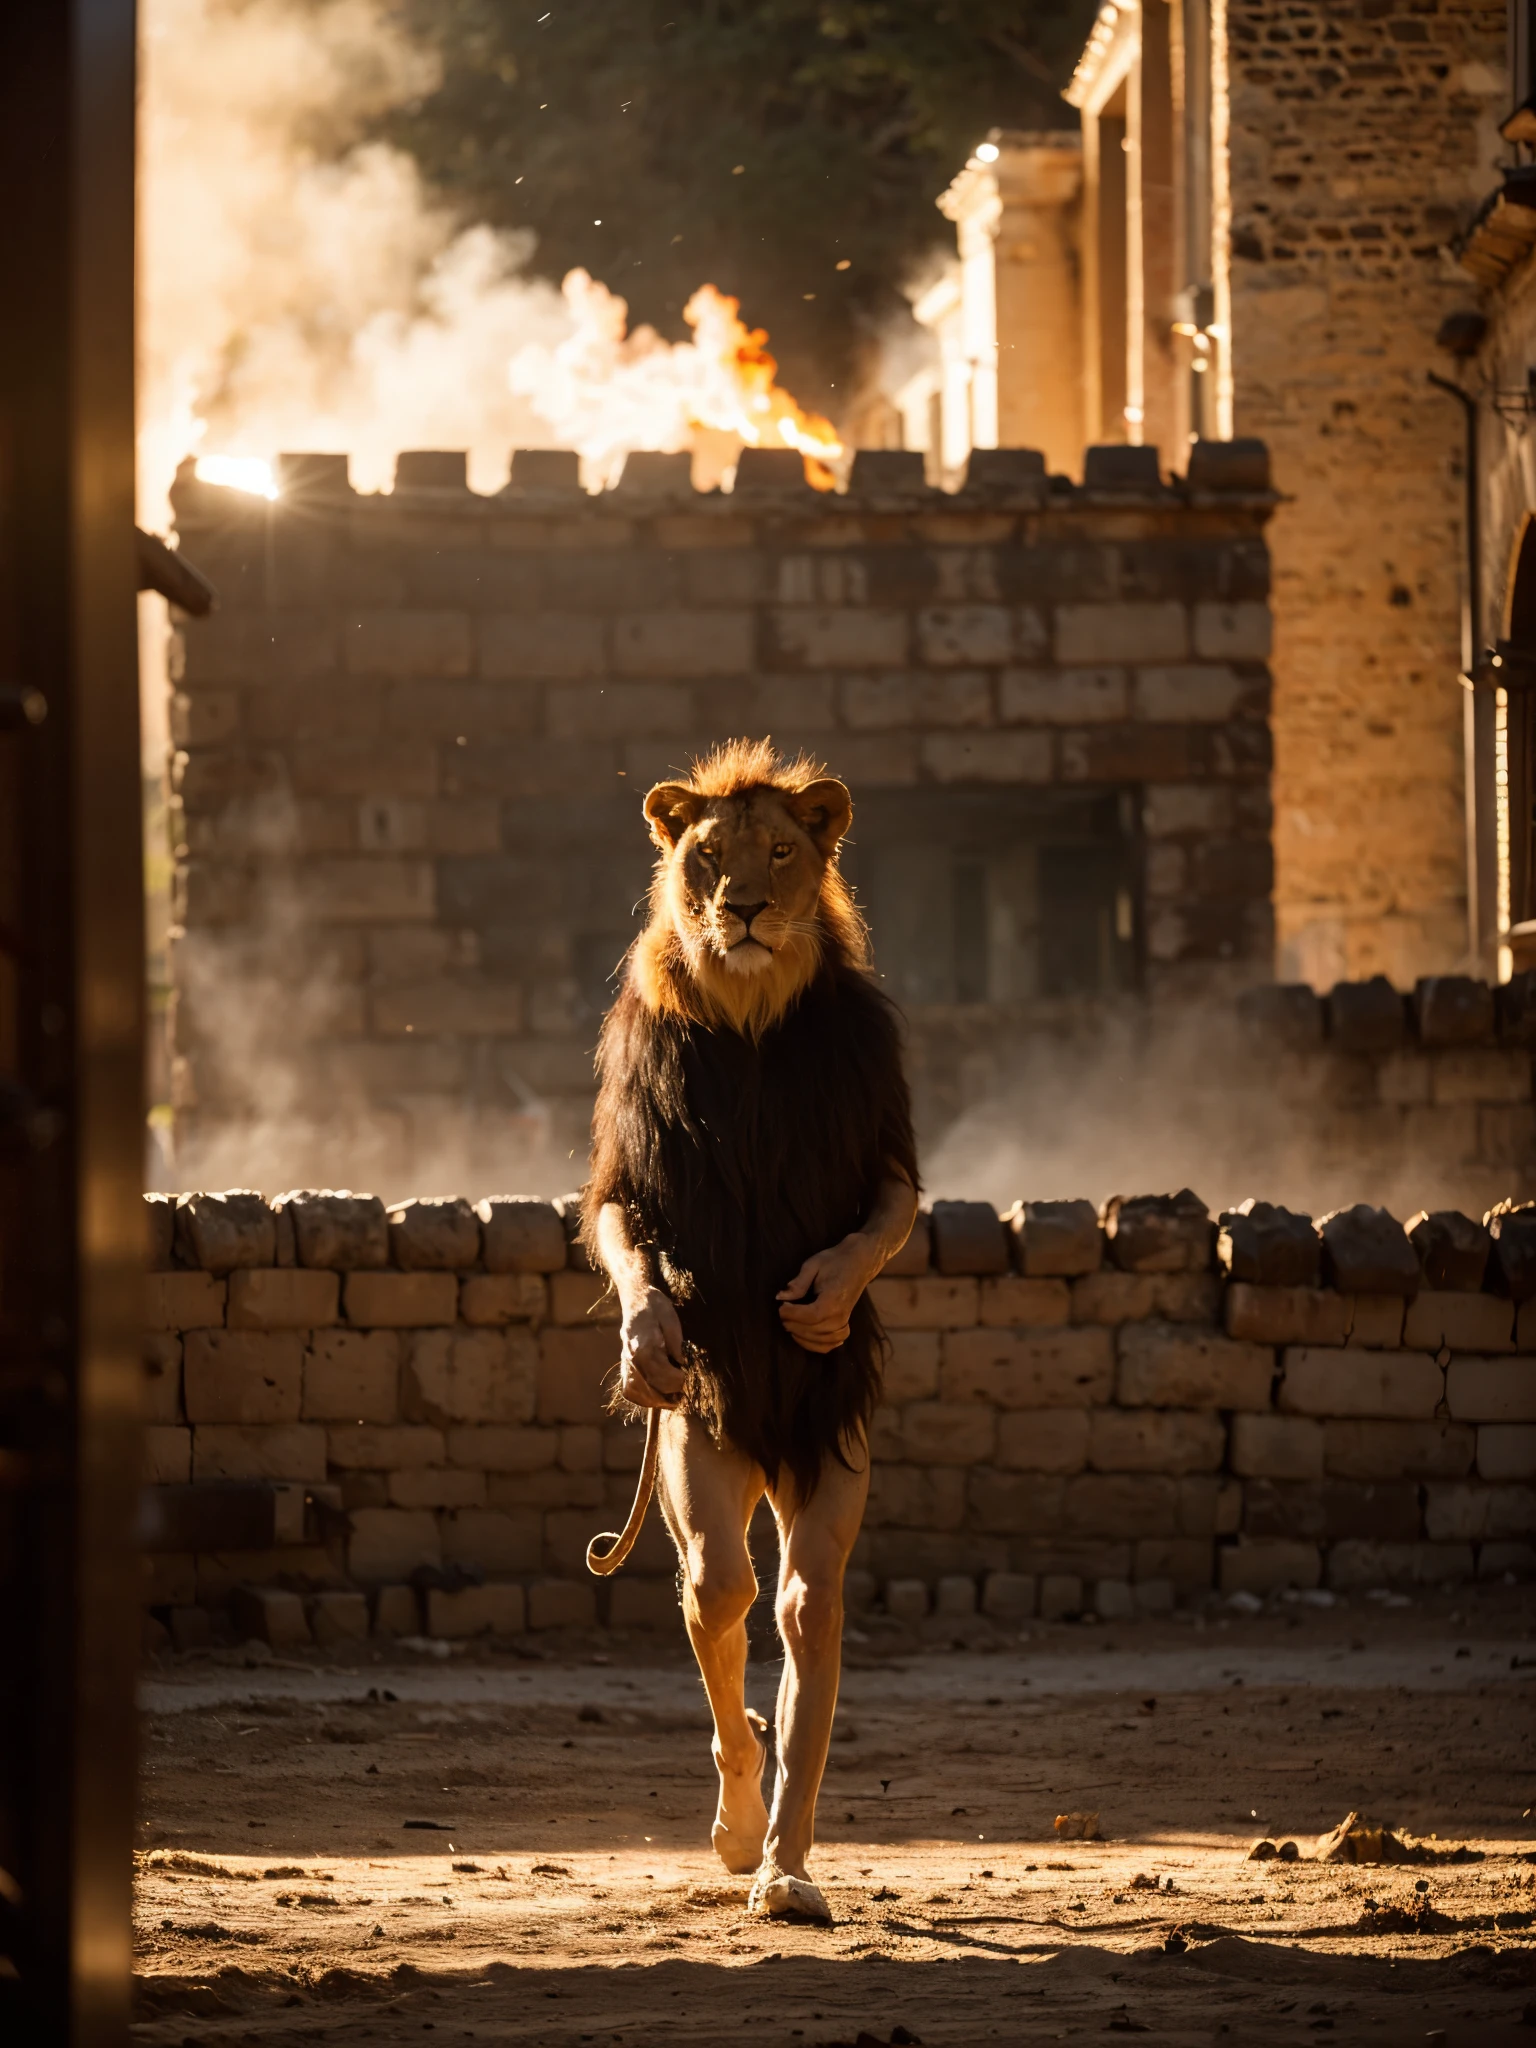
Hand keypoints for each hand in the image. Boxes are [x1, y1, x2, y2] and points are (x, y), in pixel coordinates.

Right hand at [618, 1285, 686, 1407]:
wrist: (636, 1298)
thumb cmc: (655, 1306)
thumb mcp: (671, 1319)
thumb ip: (676, 1343)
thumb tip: (681, 1363)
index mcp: (644, 1346)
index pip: (660, 1374)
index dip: (677, 1381)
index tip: (687, 1378)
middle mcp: (631, 1357)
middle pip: (649, 1386)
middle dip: (668, 1394)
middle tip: (683, 1394)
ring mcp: (625, 1361)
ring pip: (636, 1392)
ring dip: (654, 1401)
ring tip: (671, 1401)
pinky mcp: (624, 1364)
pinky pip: (629, 1388)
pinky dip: (642, 1398)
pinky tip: (656, 1397)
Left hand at [776, 1235, 879, 1354]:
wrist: (859, 1262)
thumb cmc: (835, 1261)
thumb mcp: (813, 1265)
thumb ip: (797, 1283)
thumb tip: (780, 1298)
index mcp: (833, 1300)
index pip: (809, 1316)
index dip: (792, 1315)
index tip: (781, 1307)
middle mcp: (840, 1315)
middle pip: (812, 1330)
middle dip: (792, 1324)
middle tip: (782, 1314)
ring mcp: (844, 1323)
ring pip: (820, 1341)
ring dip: (801, 1336)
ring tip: (791, 1324)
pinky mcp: (845, 1326)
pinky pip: (831, 1344)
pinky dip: (817, 1345)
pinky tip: (806, 1336)